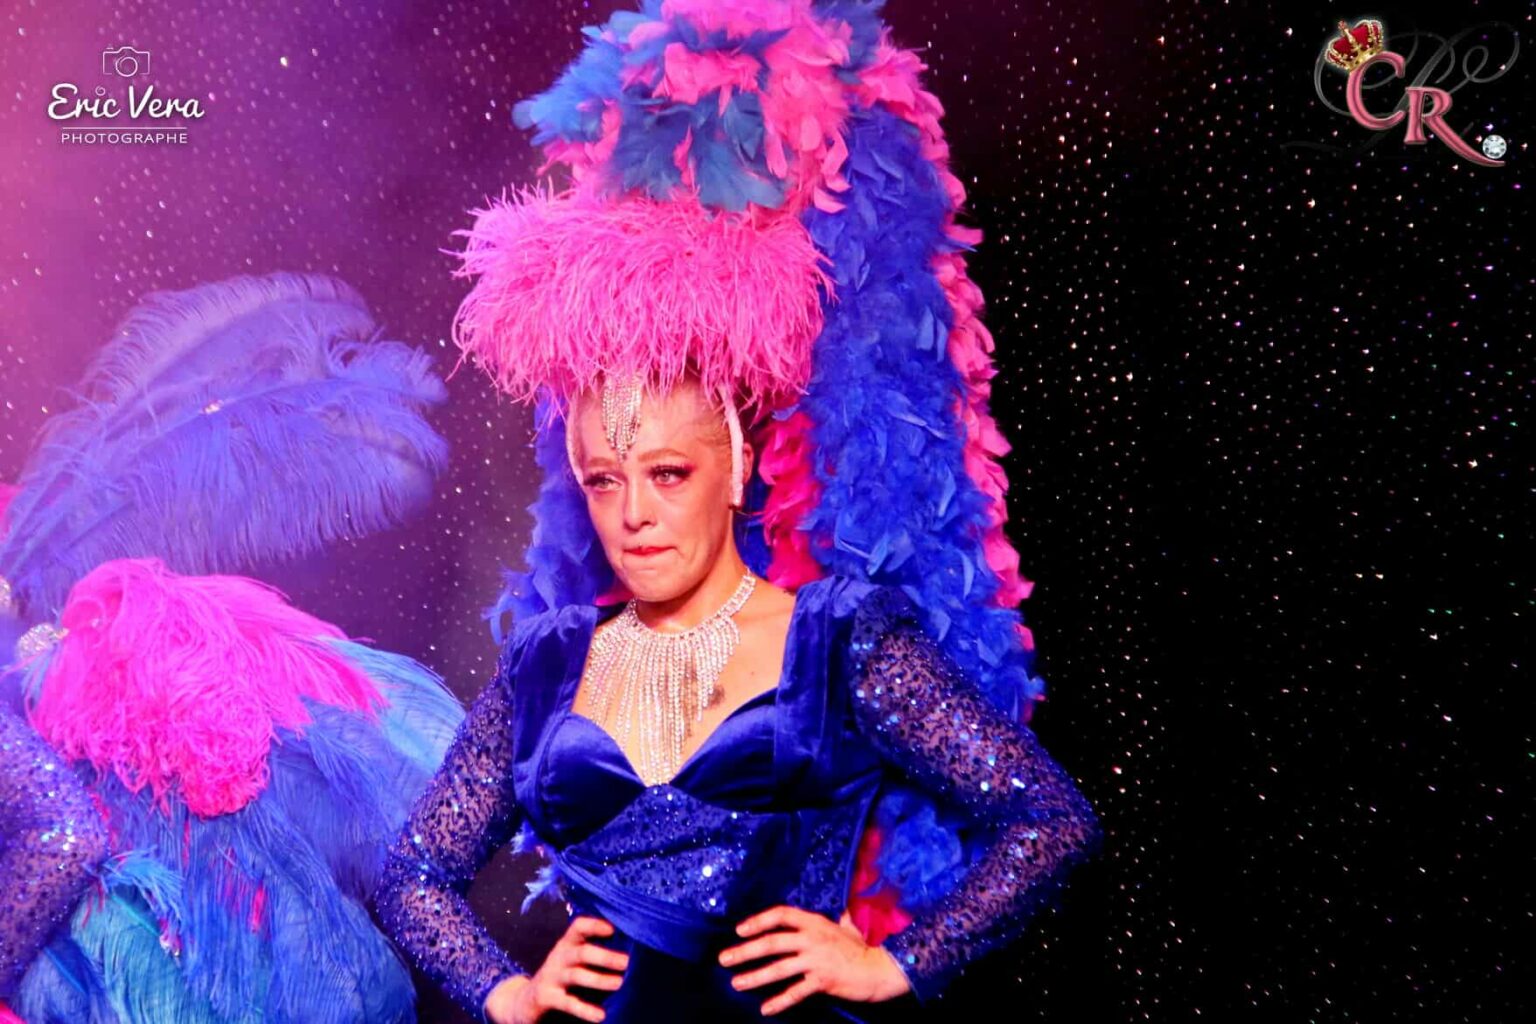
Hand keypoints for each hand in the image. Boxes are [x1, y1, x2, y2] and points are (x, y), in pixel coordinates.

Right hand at [483, 915, 628, 1023]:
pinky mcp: (546, 998)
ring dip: (599, 980)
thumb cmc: (561, 977)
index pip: (579, 927)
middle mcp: (559, 957)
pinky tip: (600, 1015)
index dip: (595, 925)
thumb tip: (631, 952)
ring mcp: (552, 977)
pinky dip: (584, 1009)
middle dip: (605, 956)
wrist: (525, 1001)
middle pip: (582, 952)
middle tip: (627, 962)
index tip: (614, 929)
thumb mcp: (572, 960)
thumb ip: (592, 952)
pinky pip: (568, 1003)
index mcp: (567, 944)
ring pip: (577, 975)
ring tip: (619, 984)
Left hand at [717, 906, 911, 1013]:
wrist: (880, 969)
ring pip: (778, 968)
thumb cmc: (863, 947)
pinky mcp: (822, 981)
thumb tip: (838, 913)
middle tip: (724, 958)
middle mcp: (812, 938)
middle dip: (745, 951)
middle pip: (772, 942)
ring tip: (737, 983)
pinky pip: (795, 992)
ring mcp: (816, 960)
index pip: (780, 915)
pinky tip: (765, 1009)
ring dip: (755, 976)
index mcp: (814, 922)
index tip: (740, 929)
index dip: (758, 921)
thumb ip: (836, 919)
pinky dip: (779, 1001)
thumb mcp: (846, 927)